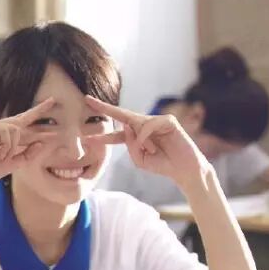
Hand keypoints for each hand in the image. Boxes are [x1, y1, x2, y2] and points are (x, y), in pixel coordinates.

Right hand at [0, 98, 55, 191]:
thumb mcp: (13, 164)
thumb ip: (27, 154)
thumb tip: (42, 142)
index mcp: (1, 136)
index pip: (20, 124)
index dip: (35, 116)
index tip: (50, 108)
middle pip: (20, 118)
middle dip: (37, 111)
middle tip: (53, 100)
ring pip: (14, 129)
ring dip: (13, 146)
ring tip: (4, 157)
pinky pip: (6, 131)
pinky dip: (7, 145)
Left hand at [84, 95, 211, 189]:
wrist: (183, 170)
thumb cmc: (162, 165)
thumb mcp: (139, 160)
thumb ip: (130, 146)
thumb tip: (126, 126)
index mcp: (136, 138)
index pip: (115, 134)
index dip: (101, 135)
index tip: (85, 136)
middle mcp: (144, 127)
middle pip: (121, 115)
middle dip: (104, 107)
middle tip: (86, 99)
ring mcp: (156, 121)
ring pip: (136, 124)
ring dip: (140, 141)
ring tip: (151, 151)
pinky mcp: (167, 120)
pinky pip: (148, 124)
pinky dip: (147, 136)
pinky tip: (152, 146)